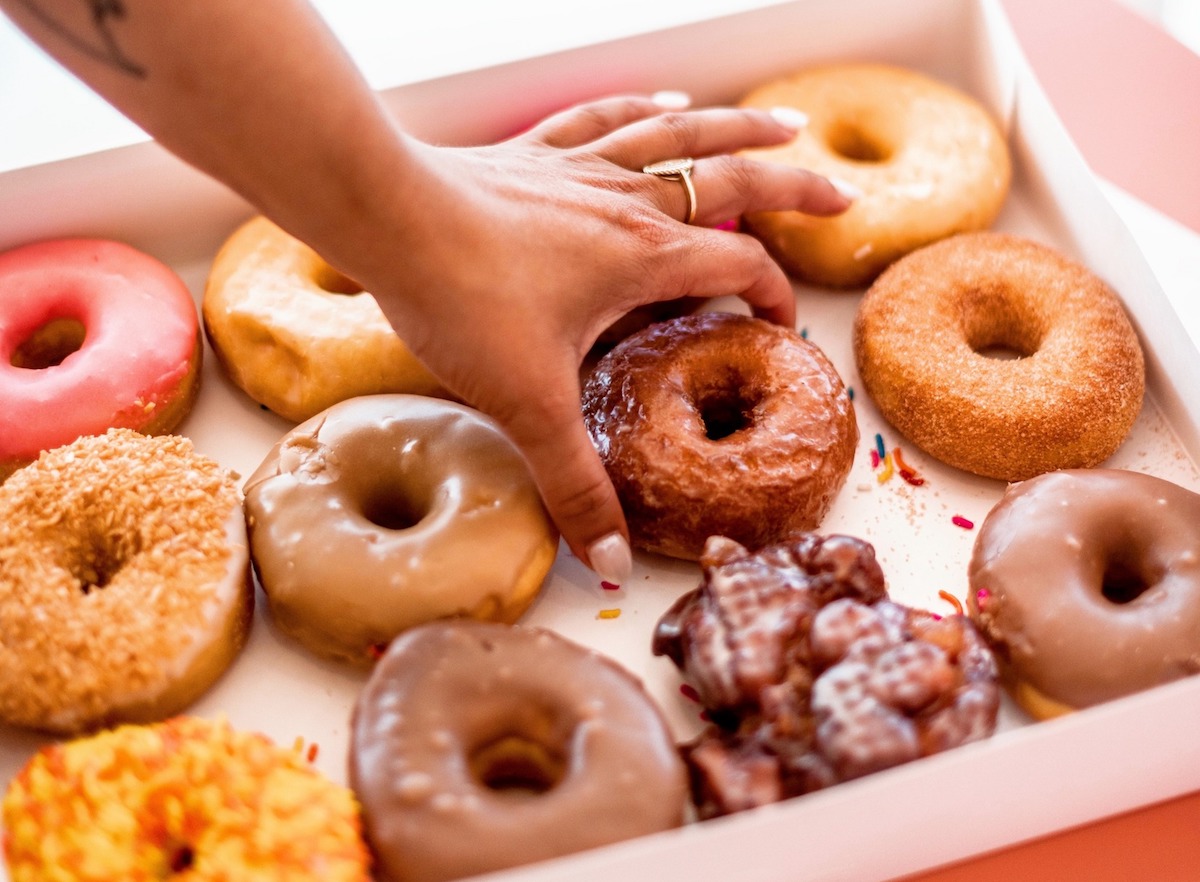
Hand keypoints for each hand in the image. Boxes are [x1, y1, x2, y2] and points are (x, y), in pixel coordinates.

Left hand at [357, 95, 851, 581]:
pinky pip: (604, 118)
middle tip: (842, 191)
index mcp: (641, 255)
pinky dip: (644, 107)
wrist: (382, 213)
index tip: (779, 330)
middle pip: (733, 178)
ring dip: (738, 129)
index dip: (772, 297)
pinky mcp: (534, 155)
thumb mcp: (527, 404)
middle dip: (796, 184)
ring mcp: (579, 170)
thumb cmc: (458, 298)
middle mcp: (624, 201)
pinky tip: (666, 100)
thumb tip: (615, 562)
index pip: (739, 266)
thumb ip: (576, 484)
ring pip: (679, 135)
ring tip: (785, 126)